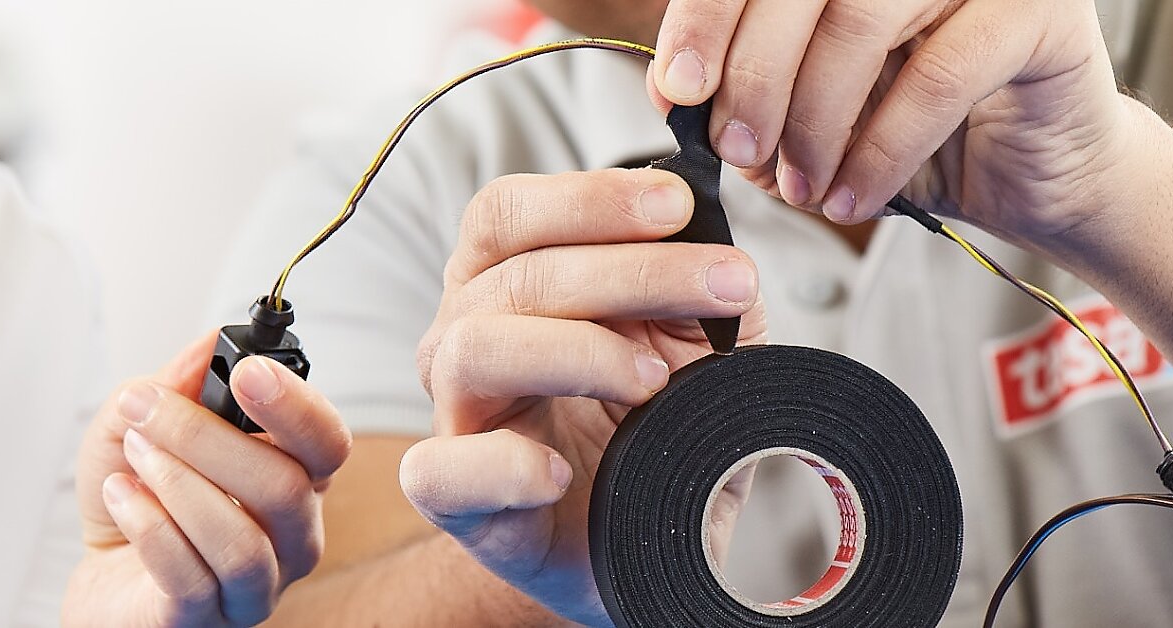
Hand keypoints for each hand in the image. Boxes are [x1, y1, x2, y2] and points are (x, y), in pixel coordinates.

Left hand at [63, 334, 350, 626]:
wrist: (101, 574)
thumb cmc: (135, 497)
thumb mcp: (140, 423)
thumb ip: (177, 382)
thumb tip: (210, 342)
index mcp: (295, 477)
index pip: (328, 443)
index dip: (296, 406)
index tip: (247, 372)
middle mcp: (291, 535)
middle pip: (284, 487)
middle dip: (203, 436)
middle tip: (144, 407)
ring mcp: (255, 586)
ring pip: (241, 540)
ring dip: (176, 484)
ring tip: (132, 456)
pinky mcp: (206, 620)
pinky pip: (192, 577)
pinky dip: (150, 526)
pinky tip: (121, 496)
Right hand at [400, 168, 766, 624]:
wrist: (637, 545)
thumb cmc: (654, 433)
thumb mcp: (694, 346)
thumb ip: (700, 292)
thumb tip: (716, 241)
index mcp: (503, 283)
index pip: (509, 212)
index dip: (590, 197)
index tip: (680, 205)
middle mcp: (463, 337)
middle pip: (516, 274)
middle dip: (634, 270)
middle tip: (728, 284)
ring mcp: (454, 416)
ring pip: (478, 348)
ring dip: (580, 351)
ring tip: (655, 379)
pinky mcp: (453, 499)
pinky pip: (444, 470)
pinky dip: (506, 466)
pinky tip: (561, 471)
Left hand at [649, 0, 1143, 244]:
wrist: (1036, 179)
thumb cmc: (923, 134)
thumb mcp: (817, 111)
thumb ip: (752, 89)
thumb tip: (676, 90)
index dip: (708, 17)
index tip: (676, 87)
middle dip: (754, 73)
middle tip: (736, 146)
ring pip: (861, 23)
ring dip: (815, 119)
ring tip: (802, 186)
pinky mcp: (1038, 12)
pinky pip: (935, 80)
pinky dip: (879, 150)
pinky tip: (852, 199)